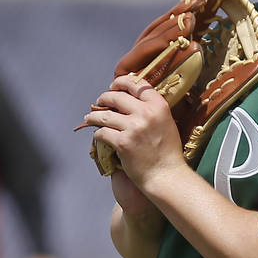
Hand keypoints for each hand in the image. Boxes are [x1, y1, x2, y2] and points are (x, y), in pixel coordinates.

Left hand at [82, 75, 184, 190]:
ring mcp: (133, 128)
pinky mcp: (122, 143)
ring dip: (94, 115)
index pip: (136, 83)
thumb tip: (131, 100)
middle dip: (104, 97)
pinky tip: (97, 135)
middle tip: (100, 101)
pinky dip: (97, 133)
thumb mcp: (166, 122)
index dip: (121, 82)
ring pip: (104, 115)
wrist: (166, 175)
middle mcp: (146, 113)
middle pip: (116, 96)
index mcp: (159, 105)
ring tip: (90, 117)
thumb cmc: (167, 152)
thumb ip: (152, 109)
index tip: (114, 86)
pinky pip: (102, 133)